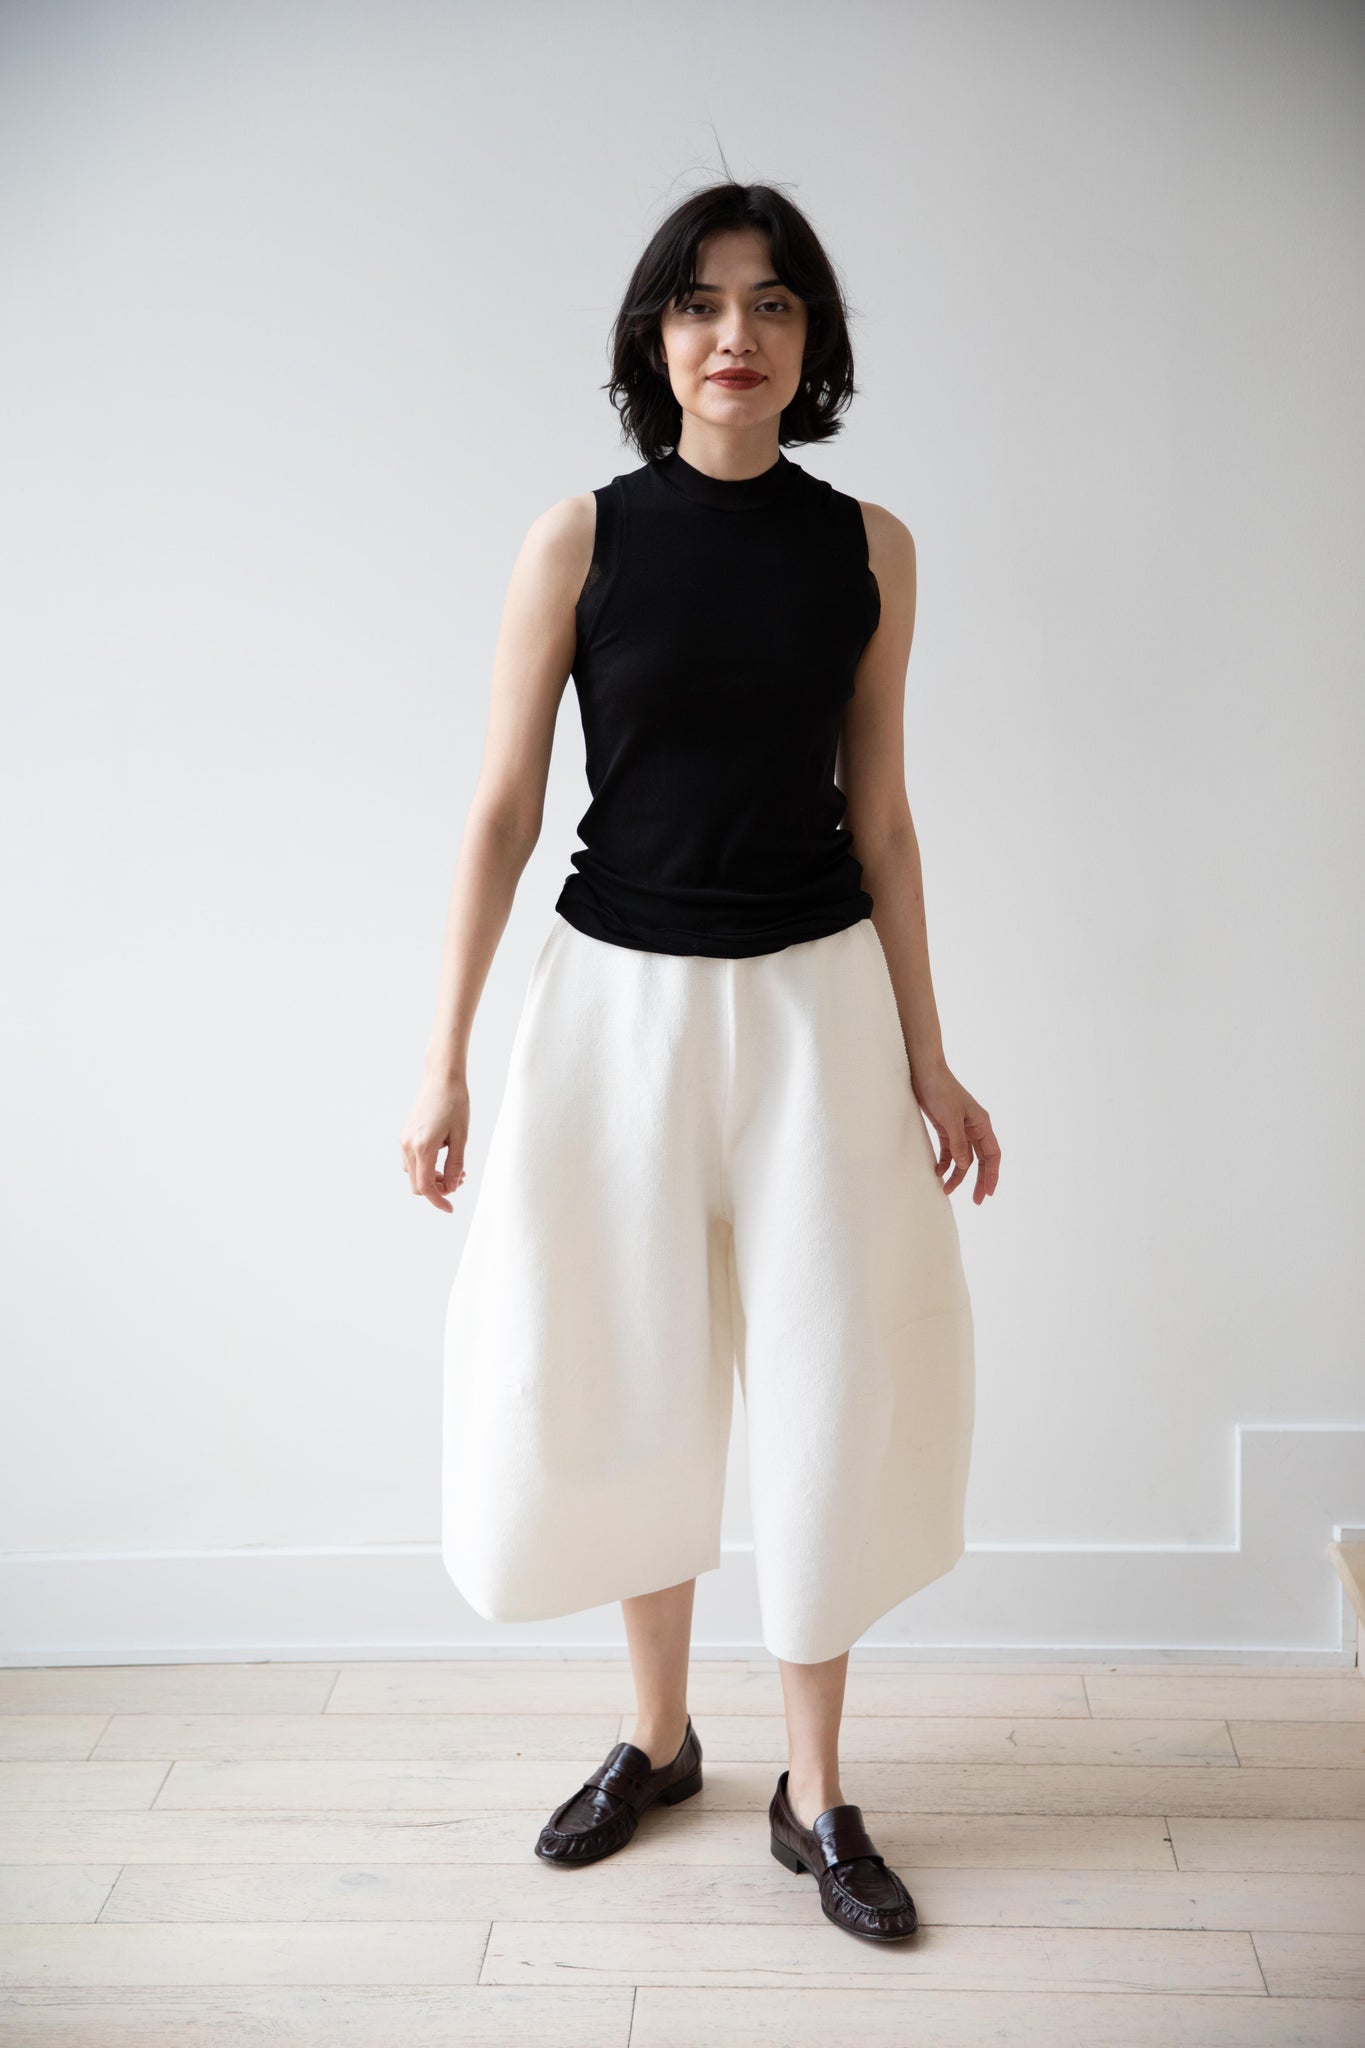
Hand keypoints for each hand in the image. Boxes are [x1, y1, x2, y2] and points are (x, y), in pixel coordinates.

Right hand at [400, 1070, 469, 1213]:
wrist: (442, 1078)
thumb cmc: (456, 1104)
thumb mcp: (461, 1137)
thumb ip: (456, 1166)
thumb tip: (452, 1188)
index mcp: (423, 1147)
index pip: (426, 1187)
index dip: (438, 1201)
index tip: (451, 1208)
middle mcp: (408, 1146)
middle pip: (418, 1184)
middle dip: (438, 1189)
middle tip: (460, 1179)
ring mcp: (404, 1140)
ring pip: (414, 1173)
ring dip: (433, 1178)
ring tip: (456, 1168)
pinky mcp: (405, 1134)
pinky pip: (413, 1160)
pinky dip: (427, 1166)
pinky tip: (444, 1157)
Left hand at [911, 1062, 999, 1203]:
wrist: (924, 1072)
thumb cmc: (941, 1090)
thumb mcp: (951, 1118)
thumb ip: (958, 1143)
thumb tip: (965, 1166)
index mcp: (982, 1124)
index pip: (992, 1155)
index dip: (992, 1174)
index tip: (988, 1193)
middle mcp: (974, 1128)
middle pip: (980, 1160)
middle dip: (979, 1181)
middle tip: (977, 1201)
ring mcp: (959, 1129)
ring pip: (963, 1158)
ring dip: (957, 1174)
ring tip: (946, 1190)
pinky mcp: (945, 1128)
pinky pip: (948, 1151)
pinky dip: (944, 1163)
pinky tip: (937, 1172)